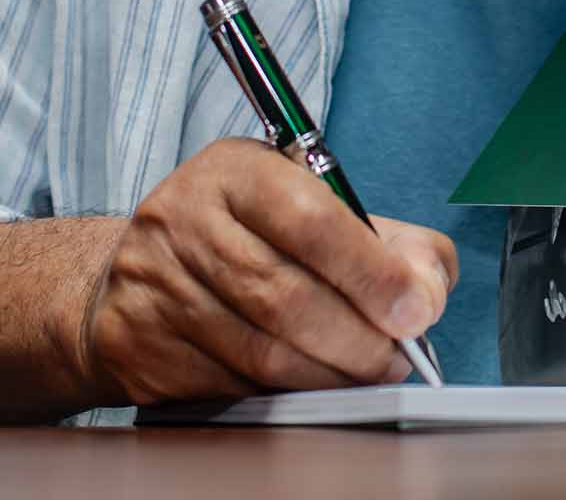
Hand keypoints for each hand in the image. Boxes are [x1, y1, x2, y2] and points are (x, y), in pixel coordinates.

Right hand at [76, 137, 454, 404]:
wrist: (138, 270)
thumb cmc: (246, 233)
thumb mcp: (315, 203)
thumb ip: (388, 239)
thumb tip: (427, 290)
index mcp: (235, 171)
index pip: (311, 220)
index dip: (372, 272)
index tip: (416, 309)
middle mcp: (183, 221)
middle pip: (286, 297)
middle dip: (359, 338)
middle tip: (397, 357)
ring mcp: (155, 286)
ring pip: (260, 352)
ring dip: (329, 374)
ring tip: (365, 374)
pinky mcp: (140, 347)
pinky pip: (229, 386)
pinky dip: (284, 394)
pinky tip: (309, 383)